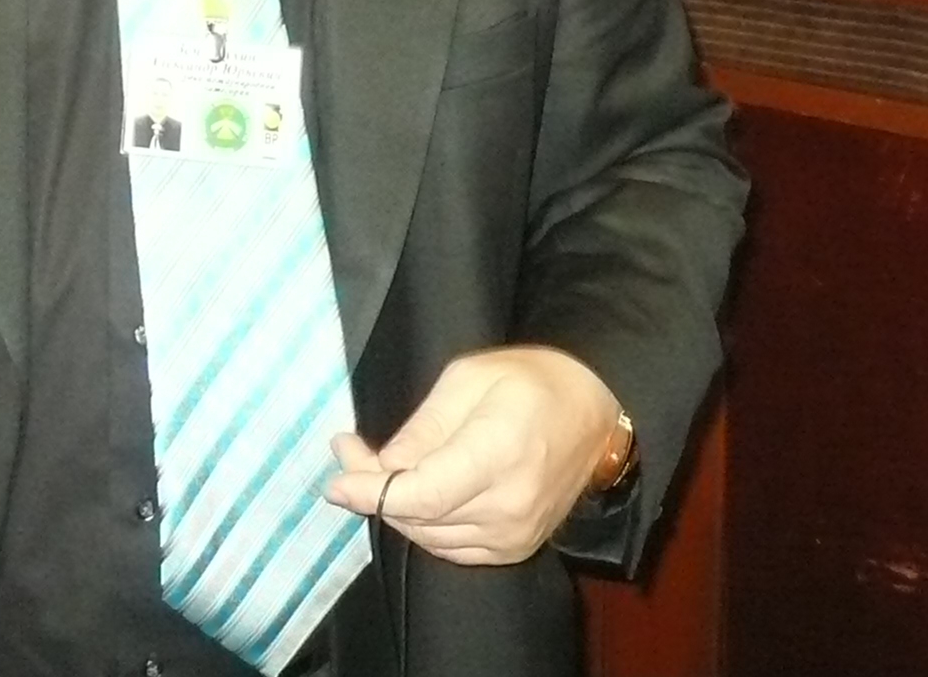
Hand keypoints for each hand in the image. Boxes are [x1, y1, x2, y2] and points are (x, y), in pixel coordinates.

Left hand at [322, 345, 620, 565]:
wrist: (594, 410)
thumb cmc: (532, 381)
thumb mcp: (469, 377)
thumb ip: (424, 426)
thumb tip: (383, 464)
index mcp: (497, 456)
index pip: (419, 495)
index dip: (369, 492)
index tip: (333, 478)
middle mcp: (507, 507)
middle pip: (417, 520)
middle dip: (372, 491)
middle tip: (349, 453)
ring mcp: (514, 535)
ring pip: (429, 539)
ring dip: (396, 510)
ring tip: (375, 470)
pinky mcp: (517, 547)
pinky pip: (452, 549)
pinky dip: (425, 527)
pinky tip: (414, 495)